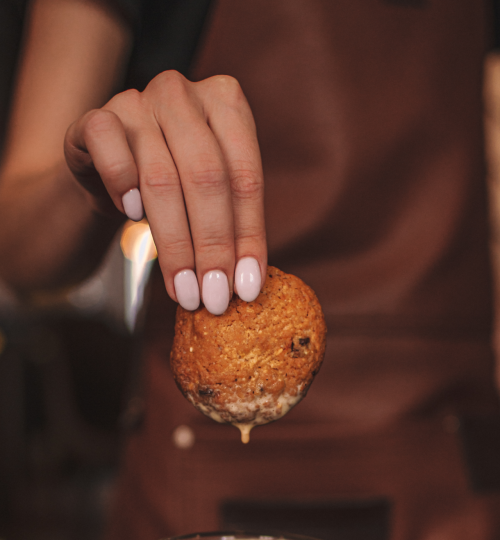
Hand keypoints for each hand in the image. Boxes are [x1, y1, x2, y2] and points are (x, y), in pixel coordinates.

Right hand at [64, 71, 266, 312]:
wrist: (104, 171)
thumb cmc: (170, 188)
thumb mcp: (207, 200)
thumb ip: (230, 226)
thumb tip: (247, 285)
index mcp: (227, 102)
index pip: (245, 177)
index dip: (248, 237)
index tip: (247, 289)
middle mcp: (183, 93)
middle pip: (206, 177)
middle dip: (212, 247)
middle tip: (213, 297)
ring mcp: (138, 100)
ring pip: (162, 176)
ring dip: (174, 244)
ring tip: (182, 289)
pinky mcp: (96, 117)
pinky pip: (111, 150)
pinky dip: (123, 185)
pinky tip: (132, 217)